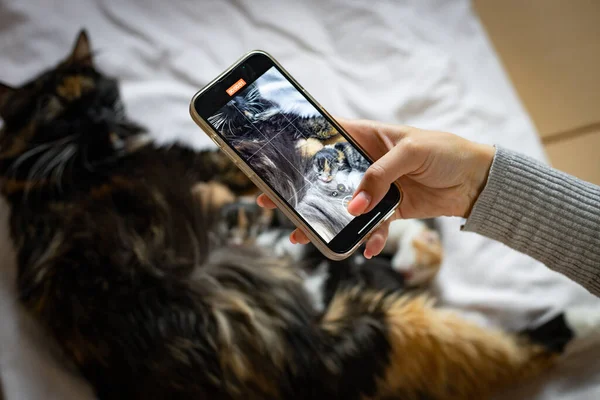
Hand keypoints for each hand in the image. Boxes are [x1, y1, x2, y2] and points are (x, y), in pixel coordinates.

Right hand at [257, 118, 494, 257]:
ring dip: (325, 221)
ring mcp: (376, 188)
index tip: (275, 157)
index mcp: (368, 137)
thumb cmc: (447, 152)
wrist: (478, 180)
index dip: (302, 143)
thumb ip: (380, 177)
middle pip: (326, 176)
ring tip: (302, 235)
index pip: (329, 135)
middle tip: (272, 201)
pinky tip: (365, 249)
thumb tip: (354, 206)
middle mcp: (367, 163)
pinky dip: (369, 238)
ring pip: (343, 205)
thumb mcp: (412, 153)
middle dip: (301, 190)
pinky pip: (372, 226)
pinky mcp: (390, 209)